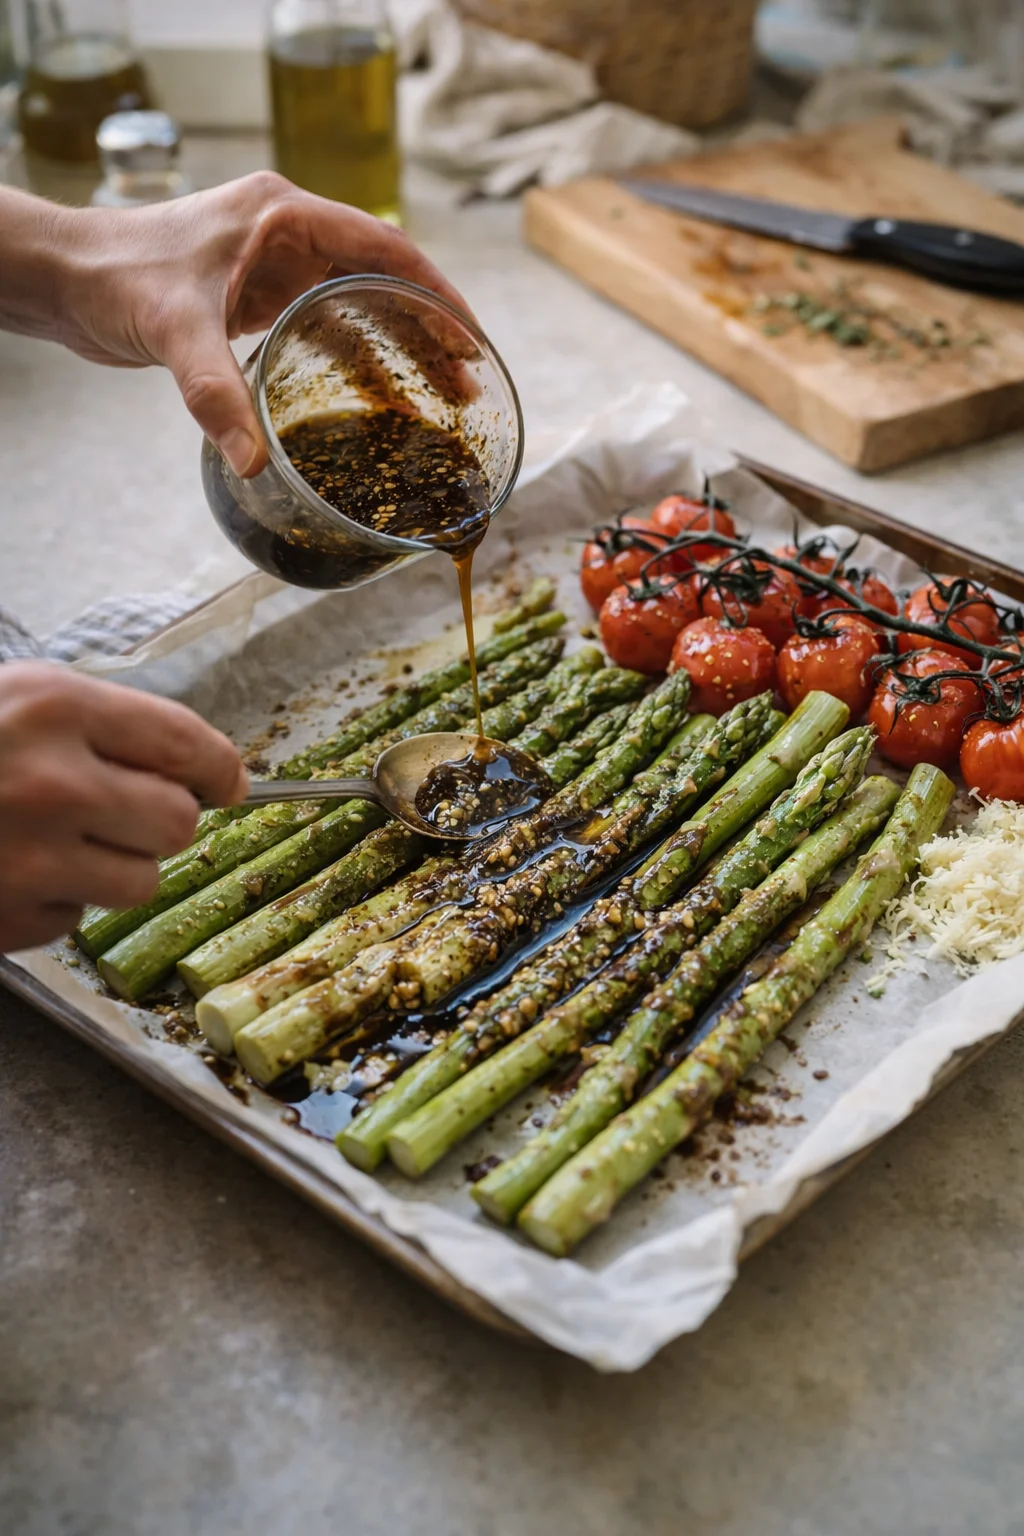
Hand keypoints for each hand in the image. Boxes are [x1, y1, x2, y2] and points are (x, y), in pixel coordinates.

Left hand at [0, 175, 471, 478]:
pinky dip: (354, 360)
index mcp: (282, 216)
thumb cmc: (112, 276)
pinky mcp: (255, 298)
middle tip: (467, 384)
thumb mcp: (172, 331)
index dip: (435, 292)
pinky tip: (380, 397)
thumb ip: (216, 394)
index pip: (383, 247)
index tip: (471, 337)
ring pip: (356, 305)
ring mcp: (272, 267)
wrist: (61, 278)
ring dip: (397, 348)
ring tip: (441, 397)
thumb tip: (254, 464)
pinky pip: (323, 327)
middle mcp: (286, 235)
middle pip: (381, 280)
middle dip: (427, 330)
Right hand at [0, 664, 246, 952]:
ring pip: (137, 882)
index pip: (188, 744)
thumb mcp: (12, 697)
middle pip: (176, 823)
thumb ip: (98, 725)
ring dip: (111, 866)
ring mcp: (27, 861)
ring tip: (51, 839)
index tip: (228, 783)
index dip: (221, 768)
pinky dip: (51, 901)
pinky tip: (5, 869)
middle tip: (115, 808)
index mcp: (56, 708)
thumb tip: (199, 768)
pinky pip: (72, 921)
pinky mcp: (4, 919)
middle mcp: (52, 784)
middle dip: (157, 819)